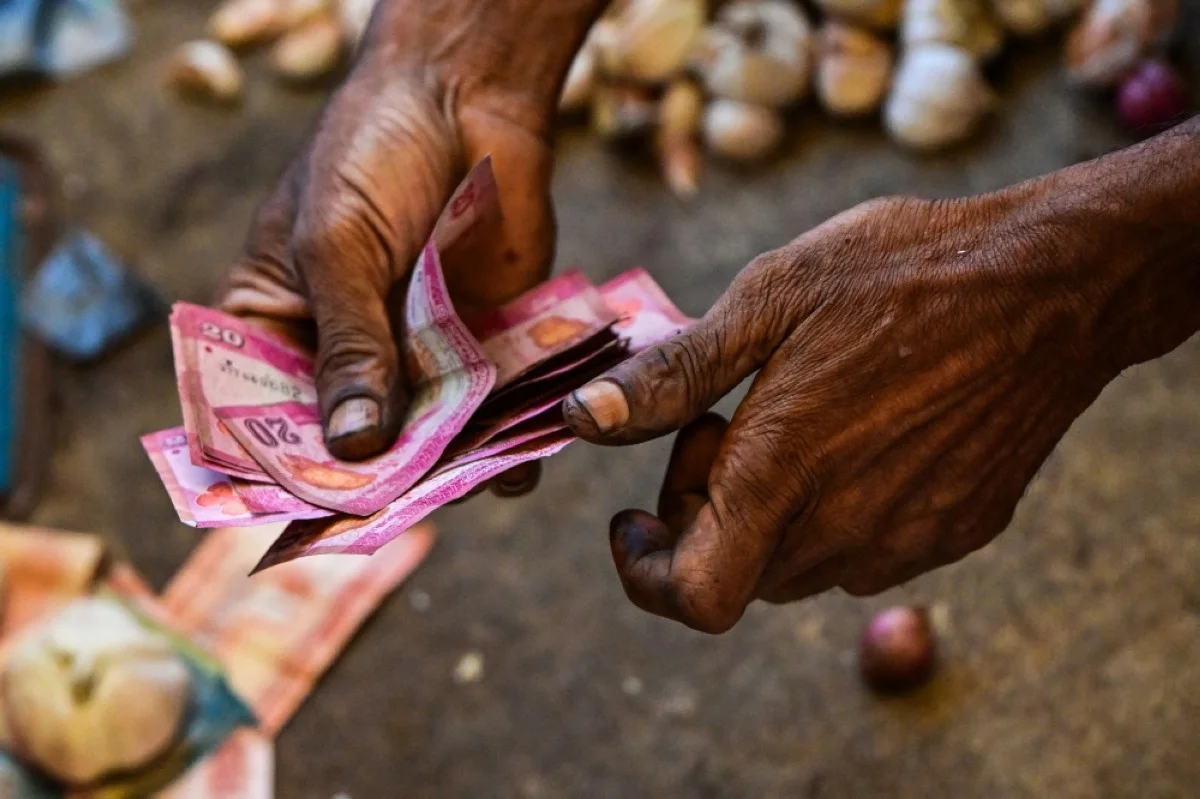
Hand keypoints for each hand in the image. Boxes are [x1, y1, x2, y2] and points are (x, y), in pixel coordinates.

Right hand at [215, 0, 600, 497]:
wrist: (466, 95)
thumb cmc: (370, 152)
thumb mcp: (337, 244)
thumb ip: (348, 344)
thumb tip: (356, 445)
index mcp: (273, 327)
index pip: (261, 417)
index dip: (280, 466)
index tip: (310, 508)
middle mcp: (343, 356)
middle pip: (349, 444)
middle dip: (374, 476)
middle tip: (400, 510)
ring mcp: (413, 359)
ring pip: (425, 439)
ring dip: (445, 467)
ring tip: (465, 486)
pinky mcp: (479, 350)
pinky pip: (488, 412)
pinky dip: (504, 438)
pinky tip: (518, 461)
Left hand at [563, 154, 1199, 632]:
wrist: (1056, 283)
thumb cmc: (906, 273)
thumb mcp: (772, 298)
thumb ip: (674, 376)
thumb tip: (584, 421)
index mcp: (784, 473)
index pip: (693, 596)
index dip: (645, 573)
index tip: (634, 516)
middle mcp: (846, 527)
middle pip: (737, 571)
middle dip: (703, 511)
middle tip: (726, 419)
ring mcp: (908, 539)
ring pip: (798, 565)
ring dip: (769, 511)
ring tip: (798, 416)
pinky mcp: (957, 531)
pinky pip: (867, 552)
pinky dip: (835, 509)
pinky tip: (859, 430)